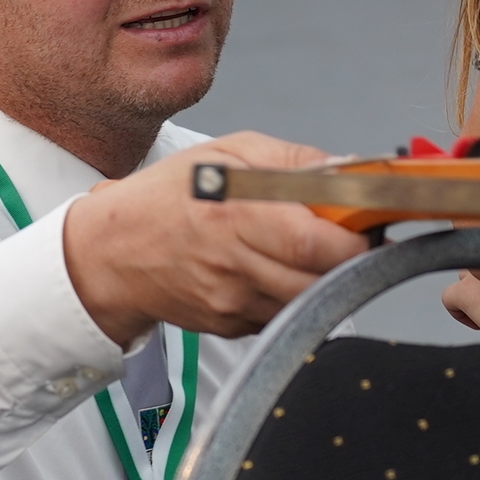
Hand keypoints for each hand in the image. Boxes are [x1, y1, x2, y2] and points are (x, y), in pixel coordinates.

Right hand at [63, 132, 370, 342]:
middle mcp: (235, 266)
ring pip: (308, 301)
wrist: (111, 254)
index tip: (368, 221)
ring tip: (311, 250)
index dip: (357, 237)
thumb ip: (291, 160)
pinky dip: (293, 294)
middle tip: (352, 237)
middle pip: (322, 279)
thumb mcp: (227, 153)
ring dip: (324, 278)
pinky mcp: (231, 326)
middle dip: (350, 259)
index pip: (319, 244)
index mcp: (236, 215)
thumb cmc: (168, 196)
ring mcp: (232, 303)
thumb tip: (348, 171)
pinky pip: (283, 314)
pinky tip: (276, 270)